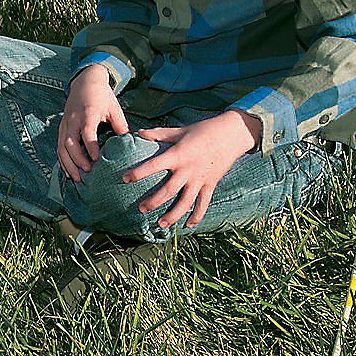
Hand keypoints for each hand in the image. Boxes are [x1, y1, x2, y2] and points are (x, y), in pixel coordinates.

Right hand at [58, 64, 129, 180]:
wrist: (85, 82)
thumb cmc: (102, 95)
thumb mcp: (114, 108)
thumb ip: (121, 126)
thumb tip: (128, 145)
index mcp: (88, 113)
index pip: (86, 133)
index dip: (90, 148)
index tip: (97, 161)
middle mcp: (73, 119)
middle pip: (70, 143)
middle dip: (77, 160)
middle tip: (88, 173)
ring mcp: (65, 123)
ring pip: (61, 147)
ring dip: (67, 164)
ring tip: (76, 178)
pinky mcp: (61, 127)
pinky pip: (59, 146)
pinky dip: (62, 160)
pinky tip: (68, 171)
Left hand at [122, 110, 261, 228]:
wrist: (232, 134)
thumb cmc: (202, 130)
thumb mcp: (179, 130)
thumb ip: (158, 134)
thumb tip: (137, 133)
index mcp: (178, 155)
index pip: (153, 166)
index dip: (138, 173)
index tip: (124, 178)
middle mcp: (188, 170)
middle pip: (168, 191)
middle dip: (153, 202)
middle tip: (140, 209)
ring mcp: (200, 179)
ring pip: (185, 202)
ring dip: (172, 215)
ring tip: (160, 224)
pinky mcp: (210, 184)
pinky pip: (203, 204)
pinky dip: (196, 216)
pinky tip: (187, 225)